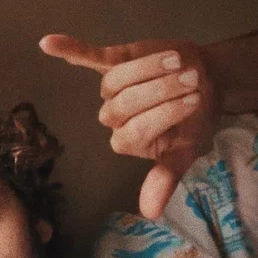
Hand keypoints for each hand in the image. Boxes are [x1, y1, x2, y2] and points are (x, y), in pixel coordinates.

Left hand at [39, 35, 220, 219]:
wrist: (210, 82)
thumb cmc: (198, 119)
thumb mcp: (189, 150)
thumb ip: (167, 176)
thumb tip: (149, 213)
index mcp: (129, 140)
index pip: (136, 129)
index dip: (165, 113)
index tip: (194, 101)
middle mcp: (114, 116)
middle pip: (123, 104)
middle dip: (161, 90)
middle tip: (193, 81)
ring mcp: (111, 88)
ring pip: (116, 79)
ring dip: (148, 68)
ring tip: (181, 63)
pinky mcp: (112, 62)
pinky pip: (86, 57)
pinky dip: (68, 49)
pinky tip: (48, 43)